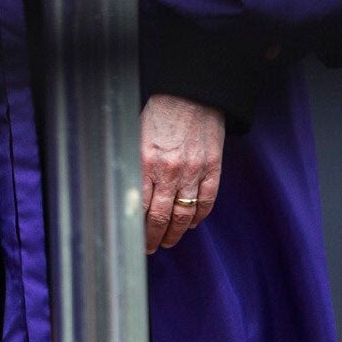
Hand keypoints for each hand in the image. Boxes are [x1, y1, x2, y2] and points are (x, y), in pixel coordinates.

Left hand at [141, 93, 224, 253]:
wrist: (193, 94)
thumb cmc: (161, 112)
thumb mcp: (137, 136)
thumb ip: (135, 165)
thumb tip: (128, 193)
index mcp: (146, 162)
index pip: (139, 207)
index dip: (137, 228)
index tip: (133, 238)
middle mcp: (169, 171)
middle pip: (160, 217)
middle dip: (153, 237)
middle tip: (149, 248)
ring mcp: (193, 171)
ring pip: (183, 215)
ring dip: (175, 233)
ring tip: (168, 242)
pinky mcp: (212, 168)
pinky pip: (206, 201)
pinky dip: (198, 217)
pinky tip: (191, 224)